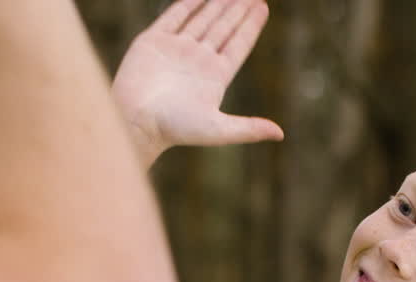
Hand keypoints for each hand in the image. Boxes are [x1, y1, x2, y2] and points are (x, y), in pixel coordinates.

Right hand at [112, 0, 283, 165]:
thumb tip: (280, 134)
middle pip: (223, 29)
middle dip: (238, 10)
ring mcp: (175, 50)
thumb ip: (248, 128)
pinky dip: (188, 4)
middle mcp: (197, 61)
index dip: (251, 26)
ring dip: (217, 3)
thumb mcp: (217, 130)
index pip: (238, 45)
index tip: (263, 7)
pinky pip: (174, 16)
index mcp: (214, 78)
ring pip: (202, 19)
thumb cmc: (174, 128)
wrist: (135, 121)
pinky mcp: (153, 42)